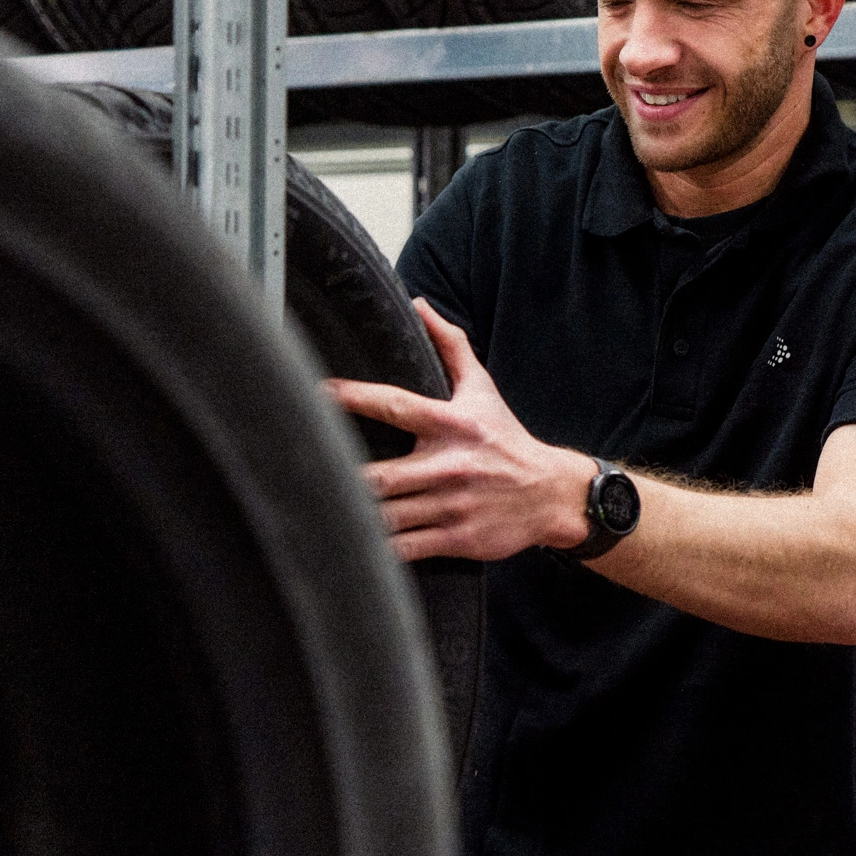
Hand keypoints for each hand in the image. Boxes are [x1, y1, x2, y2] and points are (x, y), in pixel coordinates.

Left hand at [324, 298, 592, 561]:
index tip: (318, 392)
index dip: (353, 397)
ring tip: (317, 510)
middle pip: (382, 476)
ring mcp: (452, 506)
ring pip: (388, 517)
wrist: (551, 494)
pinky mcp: (457, 538)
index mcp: (451, 424)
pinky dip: (377, 550)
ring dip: (353, 516)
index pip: (394, 406)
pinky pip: (406, 548)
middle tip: (304, 473)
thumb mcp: (483, 389)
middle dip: (344, 478)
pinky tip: (352, 545)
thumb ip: (450, 346)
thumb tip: (421, 306)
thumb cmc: (507, 439)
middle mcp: (449, 465)